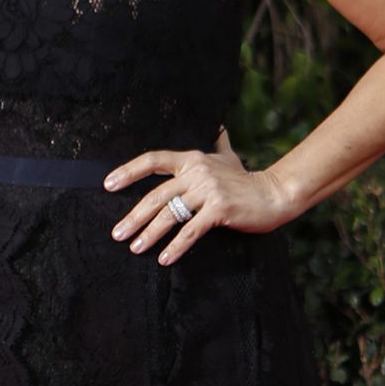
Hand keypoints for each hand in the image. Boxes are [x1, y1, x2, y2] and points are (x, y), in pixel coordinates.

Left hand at [105, 132, 292, 265]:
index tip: (108, 184)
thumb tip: (218, 127)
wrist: (275, 194)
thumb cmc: (248, 180)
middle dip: (134, 216)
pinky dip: (176, 246)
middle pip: (156, 195)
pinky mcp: (219, 209)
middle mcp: (197, 172)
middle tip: (117, 233)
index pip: (154, 160)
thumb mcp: (229, 158)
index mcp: (193, 159)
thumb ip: (219, 143)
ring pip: (170, 214)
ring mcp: (208, 190)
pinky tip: (164, 258)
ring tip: (135, 248)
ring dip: (150, 234)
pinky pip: (191, 230)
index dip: (129, 171)